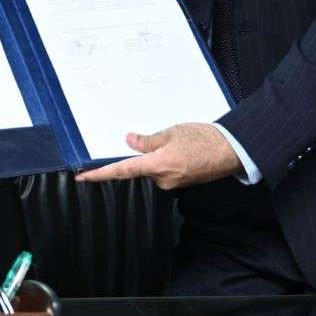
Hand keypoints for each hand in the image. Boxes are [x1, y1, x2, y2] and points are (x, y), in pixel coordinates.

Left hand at [75, 123, 242, 188]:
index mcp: (157, 165)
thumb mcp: (171, 133)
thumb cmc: (204, 139)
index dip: (100, 174)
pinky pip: (164, 170)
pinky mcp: (181, 182)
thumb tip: (128, 141)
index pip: (121, 171)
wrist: (233, 151)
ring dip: (156, 155)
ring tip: (178, 141)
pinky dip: (166, 159)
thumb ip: (147, 141)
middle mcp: (163, 179)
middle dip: (142, 153)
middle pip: (139, 167)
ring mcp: (173, 183)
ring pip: (152, 168)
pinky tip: (181, 149)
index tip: (82, 177)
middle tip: (160, 138)